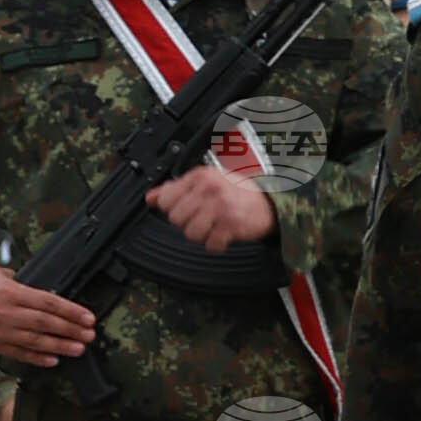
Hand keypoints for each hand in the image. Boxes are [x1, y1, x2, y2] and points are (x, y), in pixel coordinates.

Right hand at [0, 264, 102, 368]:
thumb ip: (22, 283)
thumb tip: (45, 291)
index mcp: (10, 292)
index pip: (48, 302)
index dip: (71, 311)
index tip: (88, 318)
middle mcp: (5, 313)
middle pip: (45, 323)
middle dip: (70, 330)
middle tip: (90, 336)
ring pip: (34, 341)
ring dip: (59, 346)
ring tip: (78, 349)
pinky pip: (17, 353)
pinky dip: (36, 358)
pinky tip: (52, 360)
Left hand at [146, 166, 276, 251]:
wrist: (269, 203)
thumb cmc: (237, 192)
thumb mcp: (205, 182)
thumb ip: (176, 189)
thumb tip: (151, 198)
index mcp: (200, 175)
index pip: (166, 198)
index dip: (172, 208)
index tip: (186, 207)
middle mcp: (209, 188)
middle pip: (176, 218)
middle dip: (187, 223)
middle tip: (204, 217)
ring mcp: (221, 206)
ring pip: (190, 233)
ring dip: (201, 235)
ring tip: (213, 226)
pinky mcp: (231, 224)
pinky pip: (210, 244)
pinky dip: (216, 244)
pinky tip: (223, 234)